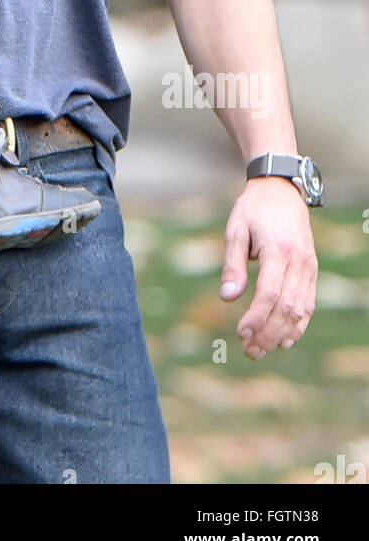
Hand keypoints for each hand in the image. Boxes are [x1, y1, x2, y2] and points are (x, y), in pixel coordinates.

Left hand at [219, 177, 317, 358]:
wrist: (281, 190)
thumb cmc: (253, 209)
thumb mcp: (235, 230)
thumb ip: (233, 264)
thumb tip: (227, 298)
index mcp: (278, 249)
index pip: (270, 292)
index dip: (257, 317)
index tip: (241, 333)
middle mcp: (298, 261)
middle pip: (286, 307)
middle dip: (267, 333)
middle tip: (248, 351)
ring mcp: (308, 267)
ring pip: (300, 310)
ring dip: (281, 334)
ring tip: (261, 350)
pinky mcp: (311, 270)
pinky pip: (308, 303)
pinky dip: (298, 325)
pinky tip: (284, 340)